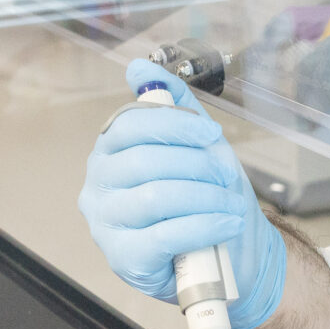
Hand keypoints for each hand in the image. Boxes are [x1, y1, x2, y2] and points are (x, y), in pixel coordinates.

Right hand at [77, 59, 286, 328]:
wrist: (231, 254)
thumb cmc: (207, 199)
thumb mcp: (195, 146)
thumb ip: (172, 106)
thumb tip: (139, 69)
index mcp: (110, 152)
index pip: (131, 125)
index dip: (176, 125)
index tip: (211, 135)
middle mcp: (97, 186)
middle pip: (145, 161)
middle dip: (197, 166)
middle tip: (226, 177)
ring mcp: (106, 225)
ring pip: (156, 197)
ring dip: (205, 197)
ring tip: (232, 205)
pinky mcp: (124, 259)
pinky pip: (164, 235)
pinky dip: (204, 226)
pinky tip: (226, 224)